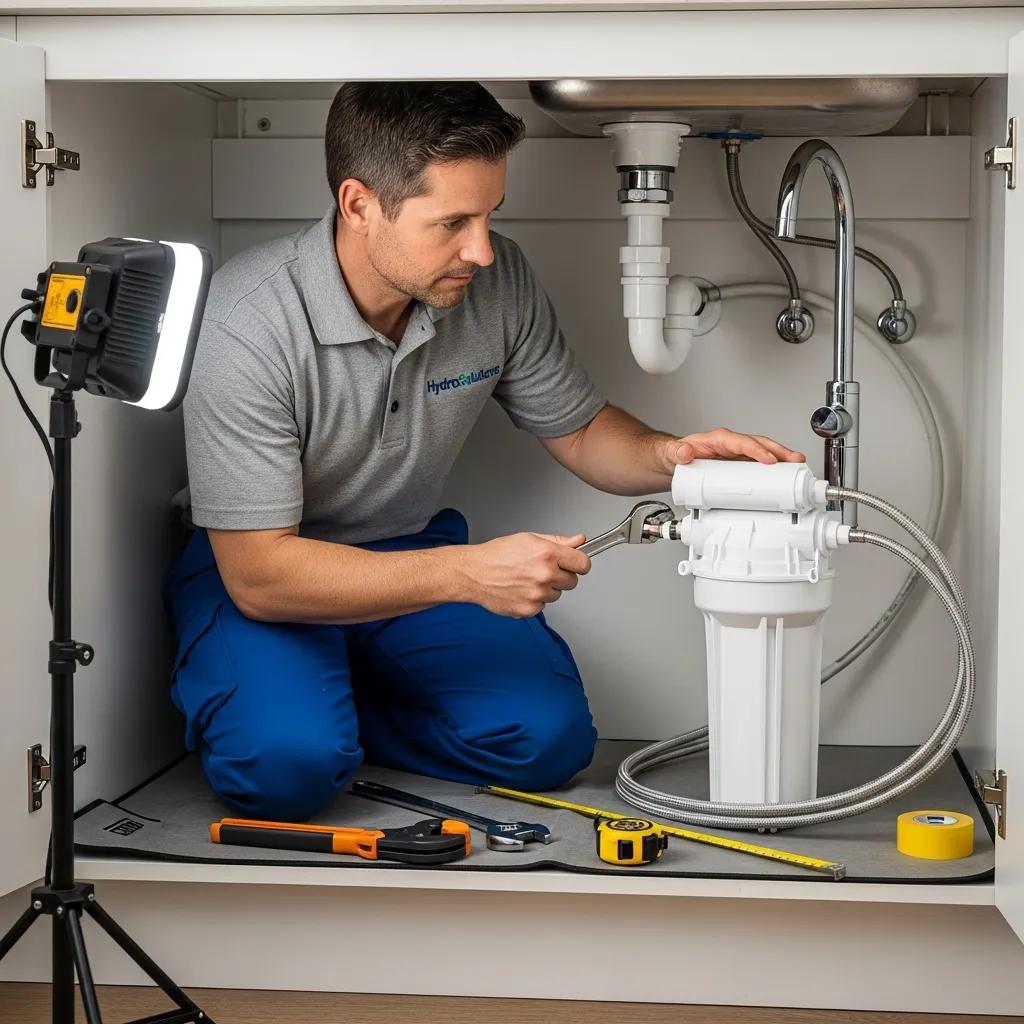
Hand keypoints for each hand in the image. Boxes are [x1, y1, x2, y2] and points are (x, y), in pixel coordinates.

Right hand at [456, 532, 590, 617]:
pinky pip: (543, 605)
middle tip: (543, 570)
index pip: (583, 564)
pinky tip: (520, 589)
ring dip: (547, 588)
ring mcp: (538, 594)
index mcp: (547, 554)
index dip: (579, 563)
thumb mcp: (529, 538)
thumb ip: (558, 541)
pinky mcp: (529, 610)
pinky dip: (535, 600)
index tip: (575, 564)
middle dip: (562, 576)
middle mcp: (545, 575)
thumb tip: (579, 541)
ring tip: (527, 578)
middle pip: (572, 581)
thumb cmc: (497, 554)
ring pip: (557, 594)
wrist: (474, 573)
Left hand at [661, 427, 805, 469]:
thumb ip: (677, 452)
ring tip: (798, 467)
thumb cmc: (676, 454)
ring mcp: (738, 455)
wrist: (674, 463)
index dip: (756, 450)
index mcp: (719, 439)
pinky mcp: (740, 465)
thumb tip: (684, 452)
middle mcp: (732, 445)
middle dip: (778, 451)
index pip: (741, 442)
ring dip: (782, 460)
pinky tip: (785, 477)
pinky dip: (774, 470)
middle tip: (795, 460)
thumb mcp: (673, 452)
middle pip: (759, 444)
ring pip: (764, 453)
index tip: (768, 459)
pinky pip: (760, 465)